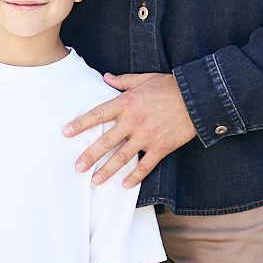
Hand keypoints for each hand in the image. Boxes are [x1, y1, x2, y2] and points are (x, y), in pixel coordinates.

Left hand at [65, 72, 198, 186]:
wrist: (197, 97)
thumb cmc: (169, 86)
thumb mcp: (143, 79)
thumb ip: (122, 81)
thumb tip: (106, 78)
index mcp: (126, 103)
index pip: (97, 114)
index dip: (80, 124)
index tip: (66, 132)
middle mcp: (133, 122)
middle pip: (106, 141)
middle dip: (90, 155)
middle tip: (77, 166)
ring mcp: (146, 136)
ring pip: (122, 157)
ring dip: (107, 170)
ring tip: (94, 180)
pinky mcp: (161, 147)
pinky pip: (146, 166)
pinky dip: (135, 177)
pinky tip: (125, 185)